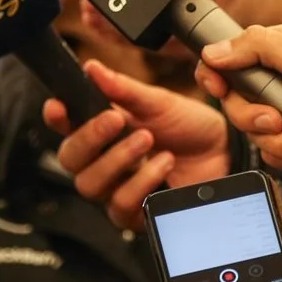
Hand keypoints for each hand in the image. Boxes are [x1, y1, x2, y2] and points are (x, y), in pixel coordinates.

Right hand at [45, 60, 232, 229]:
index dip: (57, 118)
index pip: (66, 127)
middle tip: (116, 119)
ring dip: (118, 159)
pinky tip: (164, 162)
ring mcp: (117, 189)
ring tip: (148, 139)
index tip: (58, 106)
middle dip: (90, 137)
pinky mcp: (136, 213)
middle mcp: (103, 161)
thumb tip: (92, 68)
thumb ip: (124, 90)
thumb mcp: (159, 103)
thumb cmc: (188, 128)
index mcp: (103, 131)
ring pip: (90, 184)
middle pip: (70, 160)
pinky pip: (121, 204)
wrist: (225, 154)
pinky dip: (141, 180)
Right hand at [194, 25, 281, 169]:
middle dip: (252, 115)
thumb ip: (256, 48)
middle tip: (276, 118)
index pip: (228, 58)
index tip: (217, 87)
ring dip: (276, 138)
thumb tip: (214, 51)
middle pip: (235, 100)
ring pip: (252, 130)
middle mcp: (279, 79)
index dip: (216, 75)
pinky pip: (271, 151)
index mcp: (278, 49)